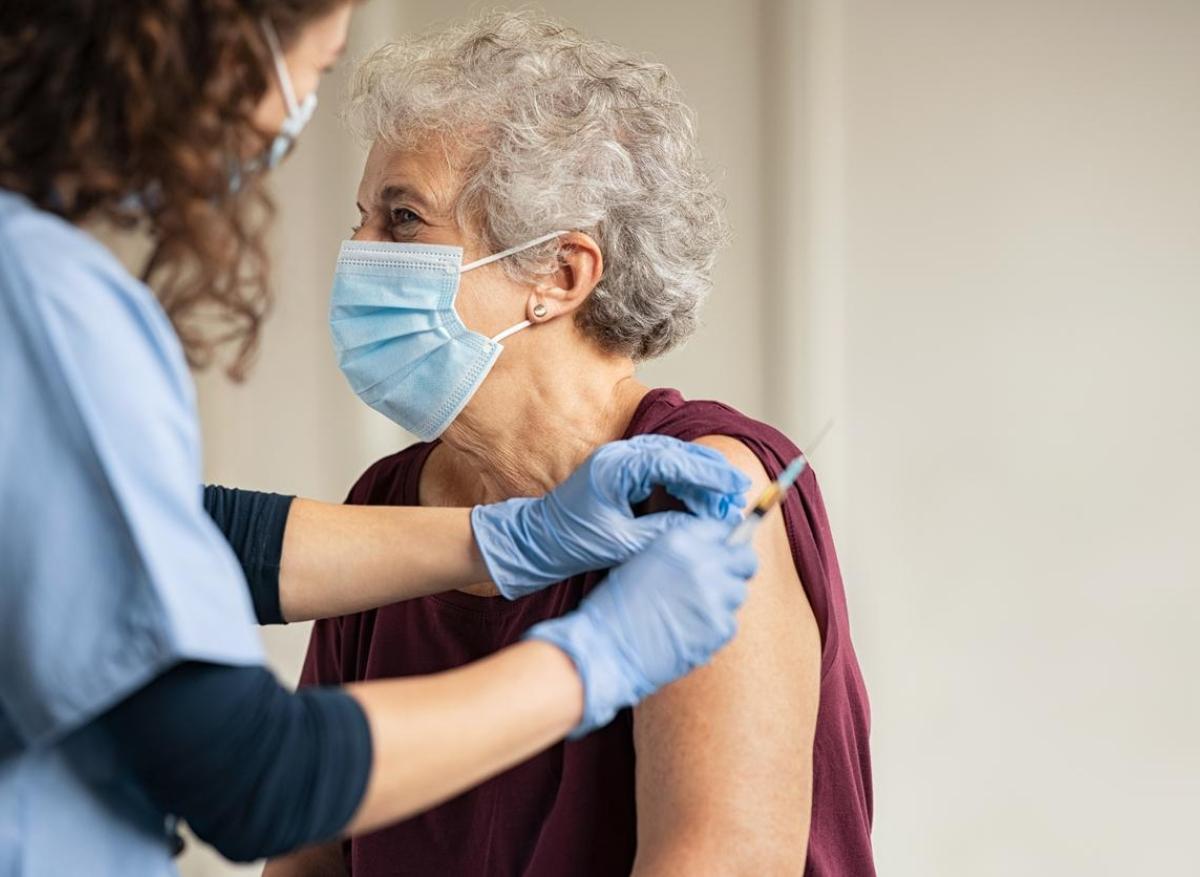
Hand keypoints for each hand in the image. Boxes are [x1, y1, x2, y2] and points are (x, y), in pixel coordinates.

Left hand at [470, 435, 749, 598]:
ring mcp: (619, 461)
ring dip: (699, 479)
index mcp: (616, 467)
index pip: (673, 461)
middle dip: (710, 474)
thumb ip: (664, 532)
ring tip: (725, 501)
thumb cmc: (572, 543)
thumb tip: (704, 529)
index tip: (736, 487)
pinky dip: (683, 483)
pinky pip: (660, 469)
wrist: (537, 541)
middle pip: (677, 454)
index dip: (709, 474)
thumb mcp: (623, 543)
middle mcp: (618, 456)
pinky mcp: (620, 471)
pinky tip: (699, 501)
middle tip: (738, 494)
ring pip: (672, 460)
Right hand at [524, 517, 757, 735]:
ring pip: (738, 593)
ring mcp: (715, 596)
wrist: (606, 648)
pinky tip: (688, 632)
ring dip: (722, 601)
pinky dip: (713, 629)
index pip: (723, 530)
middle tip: (721, 582)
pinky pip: (729, 623)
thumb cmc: (616, 607)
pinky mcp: (720, 627)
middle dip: (737, 569)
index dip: (723, 544)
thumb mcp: (644, 560)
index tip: (722, 554)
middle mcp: (703, 563)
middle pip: (745, 559)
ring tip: (691, 613)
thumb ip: (681, 553)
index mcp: (680, 541)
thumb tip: (713, 553)